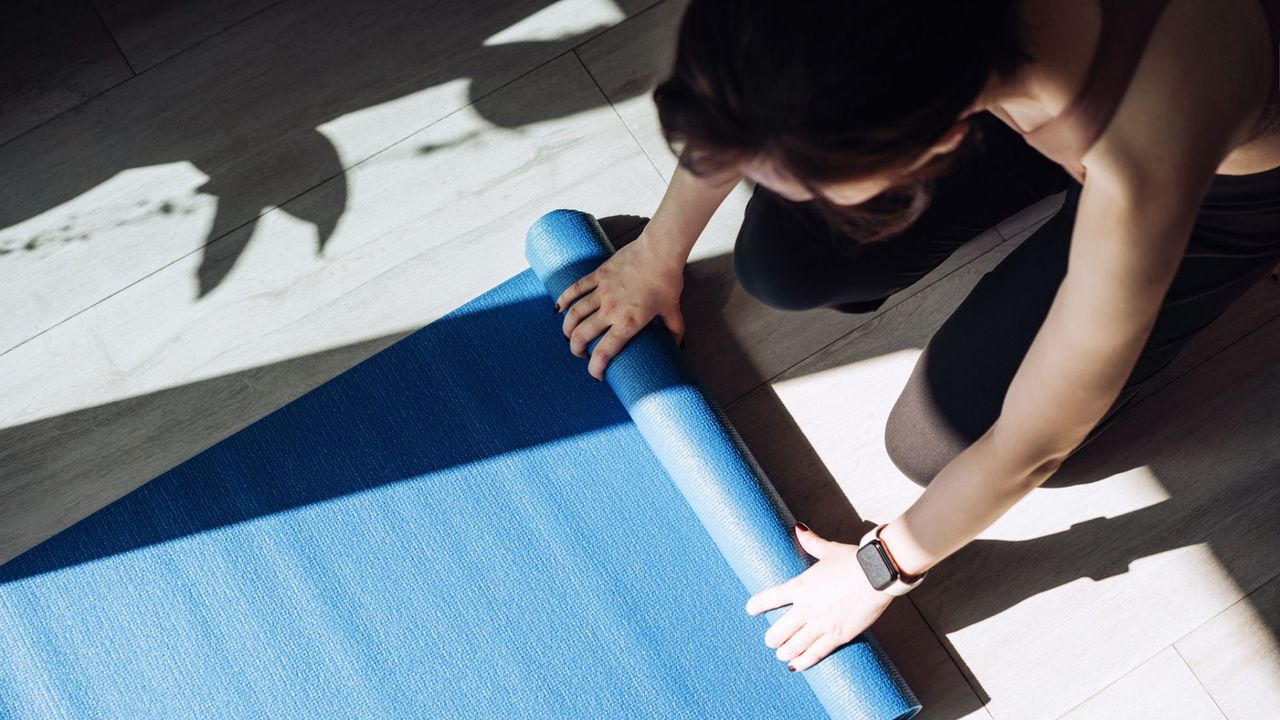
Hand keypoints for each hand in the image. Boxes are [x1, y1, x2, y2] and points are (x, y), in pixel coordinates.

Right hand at [555, 231, 686, 379]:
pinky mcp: (598, 275)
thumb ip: (674, 331)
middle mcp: (610, 310)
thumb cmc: (666, 281)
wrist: (659, 251)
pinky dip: (564, 300)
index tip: (597, 374)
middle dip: (577, 349)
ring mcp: (602, 291)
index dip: (596, 367)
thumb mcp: (673, 311)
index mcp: (628, 322)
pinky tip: (558, 309)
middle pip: (582, 335)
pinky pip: (575, 289)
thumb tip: (679, 347)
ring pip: (575, 314)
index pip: (604, 351)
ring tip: (568, 336)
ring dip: (568, 328)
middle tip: (579, 353)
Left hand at [745, 523, 893, 671]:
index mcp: (801, 585)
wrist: (878, 574)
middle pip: (778, 630)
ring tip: (781, 654)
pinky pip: (815, 654)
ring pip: (793, 646)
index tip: (750, 610)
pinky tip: (796, 666)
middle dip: (772, 637)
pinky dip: (803, 662)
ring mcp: (821, 624)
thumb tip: (799, 528)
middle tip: (771, 640)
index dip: (757, 605)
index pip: (769, 598)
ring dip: (784, 652)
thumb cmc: (854, 560)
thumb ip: (811, 542)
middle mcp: (806, 608)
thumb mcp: (829, 550)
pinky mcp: (838, 636)